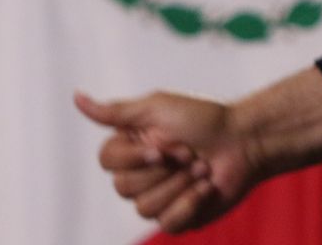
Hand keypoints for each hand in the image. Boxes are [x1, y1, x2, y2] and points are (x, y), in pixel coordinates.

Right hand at [75, 90, 262, 231]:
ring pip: (144, 207)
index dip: (136, 157)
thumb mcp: (158, 108)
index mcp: (131, 147)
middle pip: (123, 188)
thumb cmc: (204, 119)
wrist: (246, 141)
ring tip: (202, 168)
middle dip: (165, 169)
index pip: (107, 161)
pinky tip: (206, 188)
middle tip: (191, 153)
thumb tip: (76, 97)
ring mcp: (158, 197)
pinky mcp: (179, 216)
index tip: (164, 145)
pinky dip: (190, 203)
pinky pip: (167, 223)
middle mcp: (139, 174)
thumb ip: (116, 112)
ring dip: (181, 184)